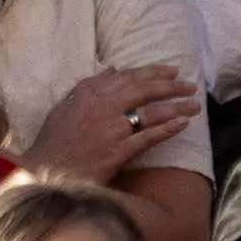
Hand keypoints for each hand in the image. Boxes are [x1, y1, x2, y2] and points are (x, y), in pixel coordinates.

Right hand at [19, 61, 202, 175]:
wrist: (45, 171)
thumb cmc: (53, 141)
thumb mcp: (66, 105)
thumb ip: (89, 86)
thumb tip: (113, 69)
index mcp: (89, 93)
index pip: (128, 77)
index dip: (152, 72)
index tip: (171, 71)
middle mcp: (103, 106)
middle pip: (144, 90)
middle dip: (171, 86)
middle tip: (190, 85)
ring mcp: (112, 129)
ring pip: (151, 112)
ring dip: (176, 106)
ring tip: (195, 105)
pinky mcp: (118, 151)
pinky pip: (148, 137)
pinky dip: (168, 129)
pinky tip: (183, 125)